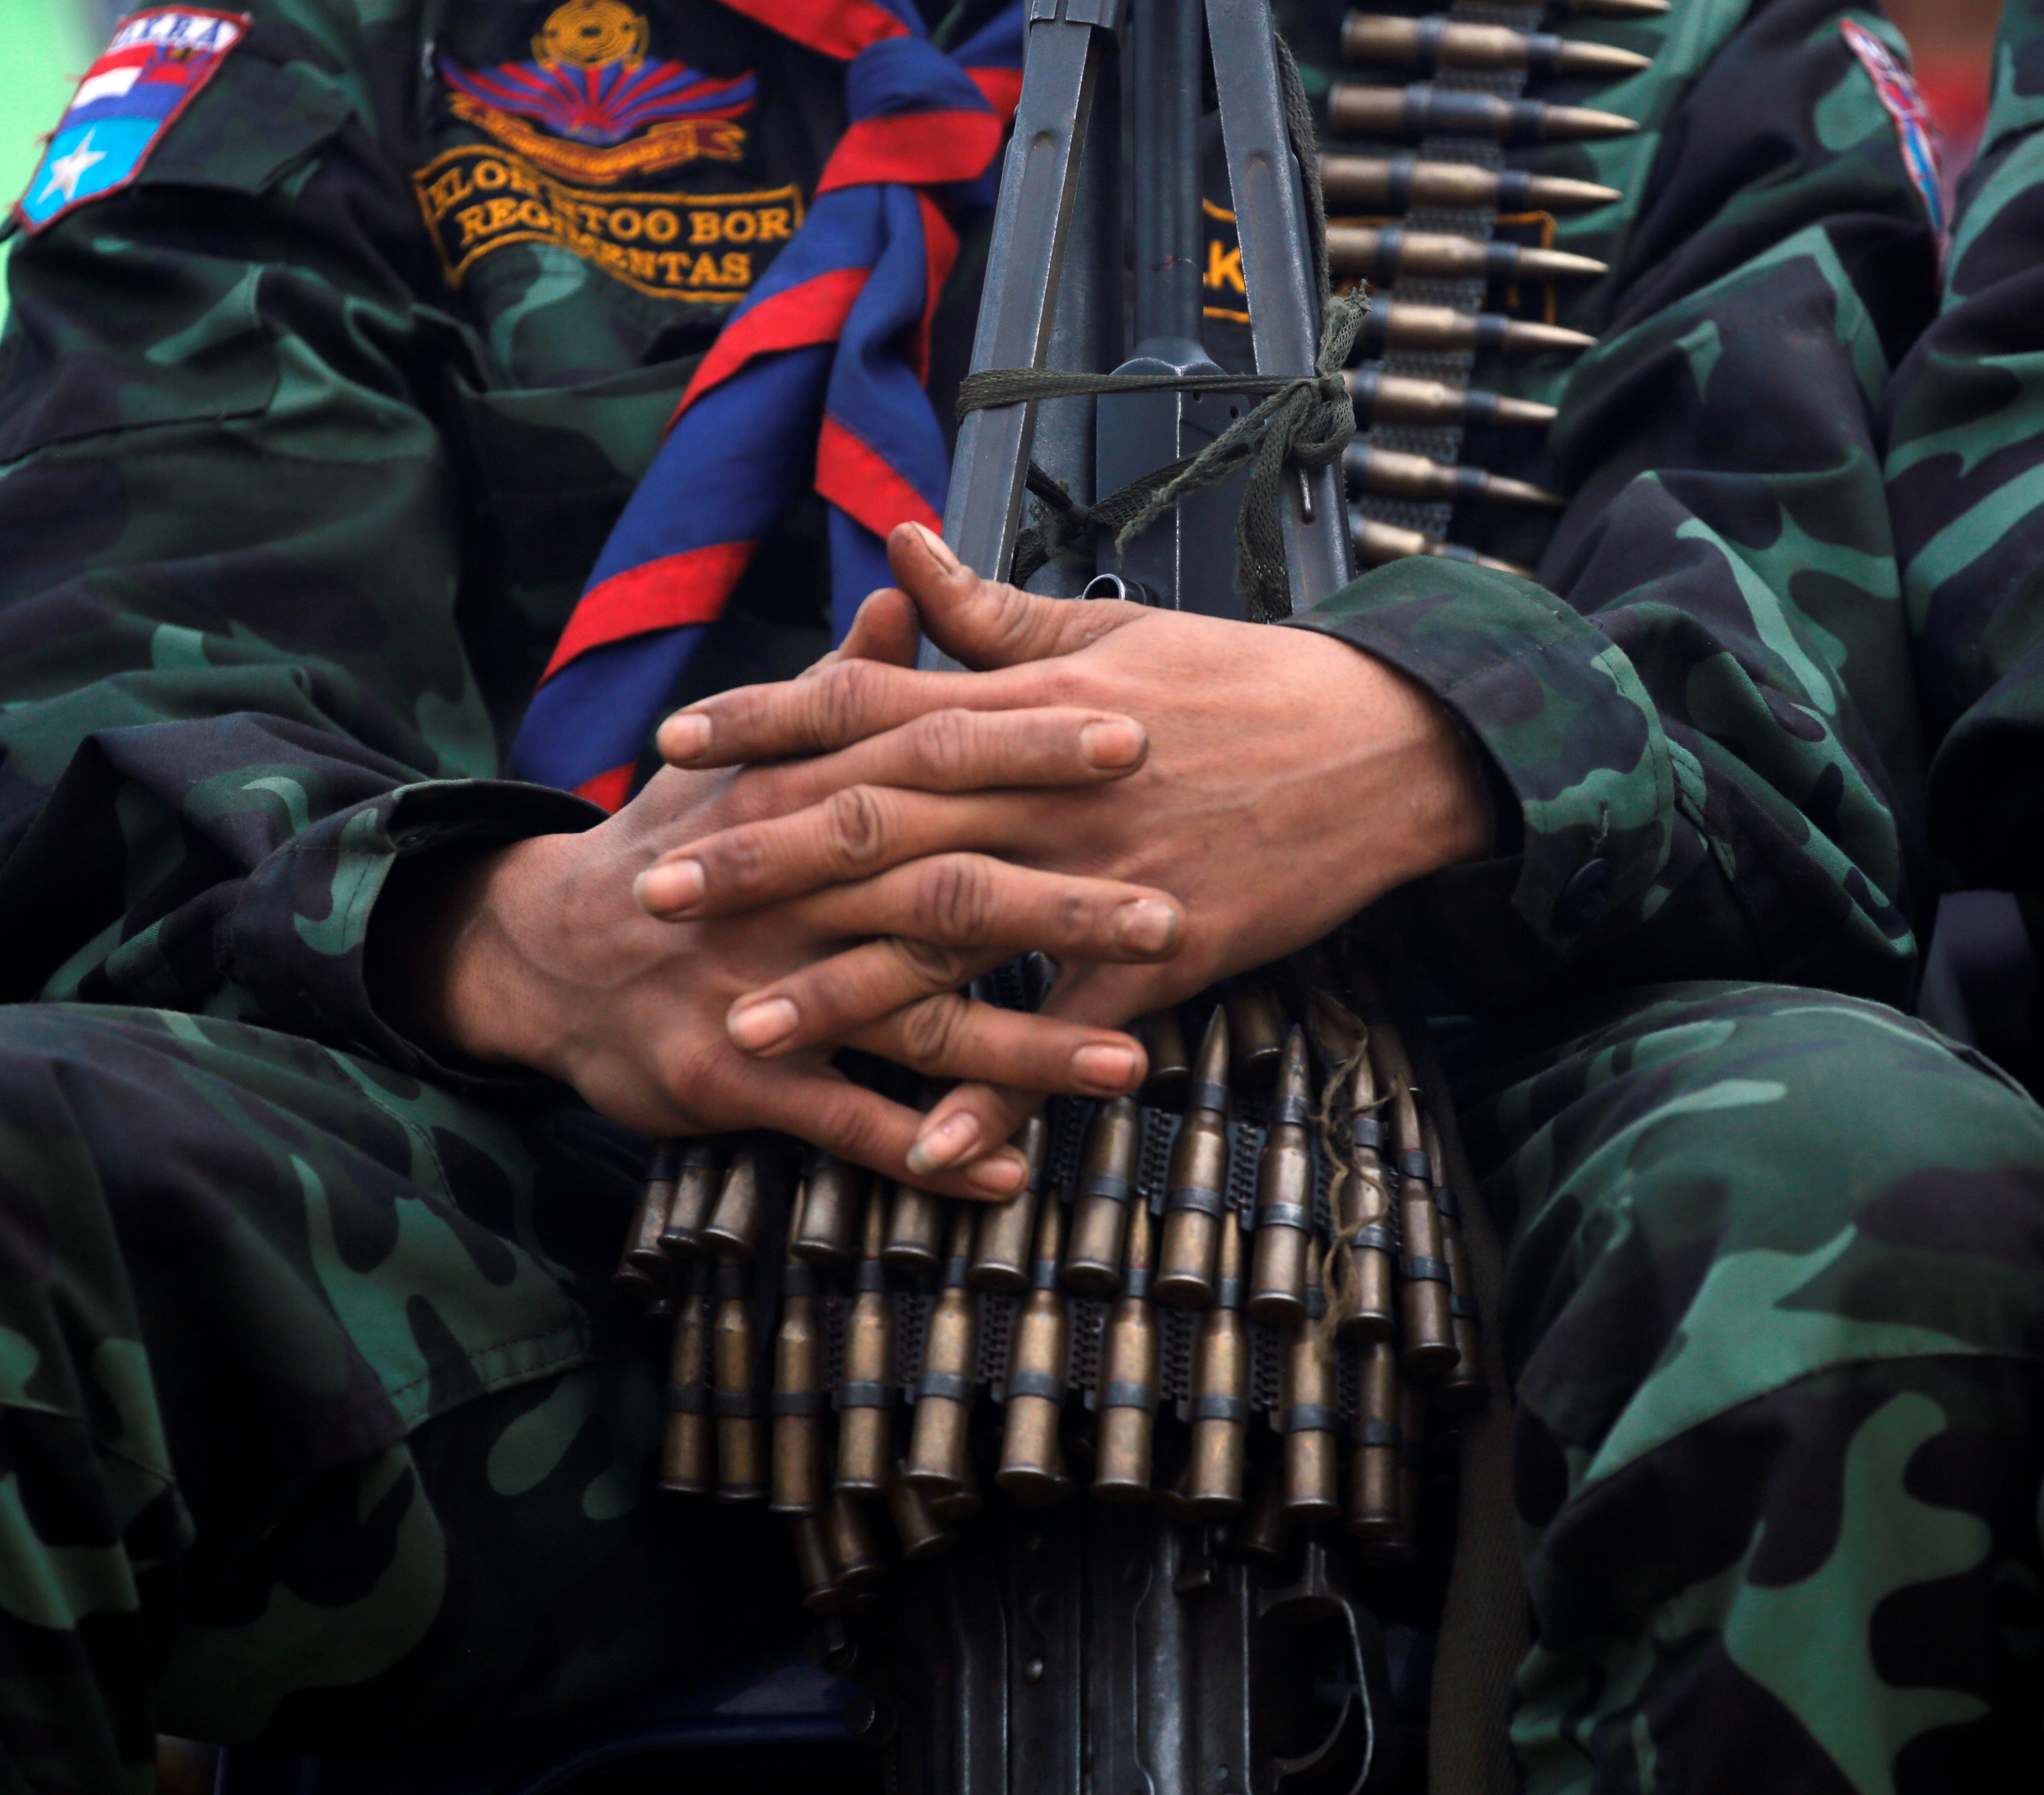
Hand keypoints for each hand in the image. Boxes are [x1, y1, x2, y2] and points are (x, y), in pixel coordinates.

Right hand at [379, 718, 1188, 1198]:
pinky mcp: (738, 1079)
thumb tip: (906, 591)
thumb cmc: (672, 844)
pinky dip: (927, 1151)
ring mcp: (765, 990)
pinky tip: (1009, 1173)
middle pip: (942, 892)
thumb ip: (842, 683)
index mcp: (802, 797)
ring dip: (1023, 1051)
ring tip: (1130, 1067)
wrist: (542, 951)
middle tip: (1172, 913)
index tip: (1138, 736)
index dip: (1034, 750)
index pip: (934, 762)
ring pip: (914, 1023)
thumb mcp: (745, 755)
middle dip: (1060, 907)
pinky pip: (847, 1123)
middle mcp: (791, 890)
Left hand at [640, 521, 1496, 1170]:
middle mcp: (1048, 784)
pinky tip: (929, 1144)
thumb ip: (992, 610)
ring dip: (840, 991)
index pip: (870, 701)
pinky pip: (1063, 1034)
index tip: (676, 740)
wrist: (1386, 744)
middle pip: (878, 822)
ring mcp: (1102, 874)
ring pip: (949, 935)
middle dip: (761, 859)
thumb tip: (900, 549)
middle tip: (658, 894)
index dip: (769, 720)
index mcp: (1029, 699)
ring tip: (740, 1032)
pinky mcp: (1162, 954)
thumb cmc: (1245, 680)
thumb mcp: (1114, 632)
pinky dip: (999, 1090)